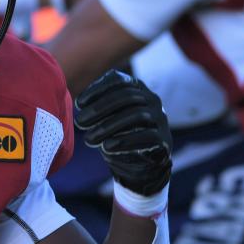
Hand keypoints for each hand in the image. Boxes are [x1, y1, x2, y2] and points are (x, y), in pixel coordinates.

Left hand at [75, 70, 171, 195]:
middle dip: (99, 109)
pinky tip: (107, 147)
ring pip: (136, 115)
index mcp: (136, 88)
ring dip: (108, 127)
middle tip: (80, 123)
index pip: (118, 80)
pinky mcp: (164, 138)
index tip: (79, 104)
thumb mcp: (104, 117)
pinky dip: (124, 141)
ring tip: (89, 139)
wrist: (138, 162)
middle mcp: (151, 99)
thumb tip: (79, 104)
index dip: (97, 90)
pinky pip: (147, 136)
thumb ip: (95, 106)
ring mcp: (160, 118)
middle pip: (127, 97)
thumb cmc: (116, 133)